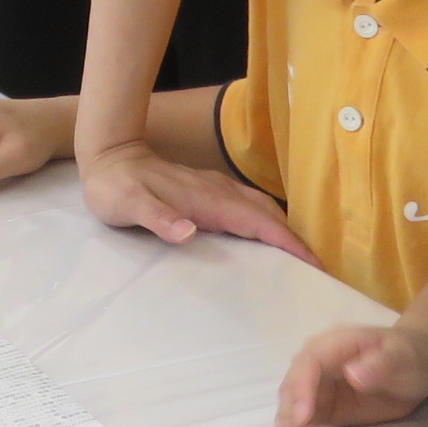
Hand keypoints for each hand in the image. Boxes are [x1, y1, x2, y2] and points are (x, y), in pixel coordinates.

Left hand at [78, 141, 314, 262]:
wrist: (107, 154)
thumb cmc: (115, 185)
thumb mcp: (128, 204)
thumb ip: (158, 217)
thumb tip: (190, 232)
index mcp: (208, 200)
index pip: (258, 222)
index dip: (288, 242)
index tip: (314, 264)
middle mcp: (218, 192)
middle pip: (268, 216)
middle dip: (296, 241)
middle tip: (319, 272)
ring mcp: (215, 189)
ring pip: (261, 208)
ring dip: (284, 231)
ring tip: (301, 260)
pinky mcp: (208, 191)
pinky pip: (248, 207)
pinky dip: (266, 223)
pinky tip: (265, 239)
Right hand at [275, 323, 427, 426]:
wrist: (417, 367)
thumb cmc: (408, 356)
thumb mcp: (402, 357)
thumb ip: (381, 363)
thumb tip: (352, 373)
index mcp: (334, 346)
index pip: (307, 364)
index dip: (301, 389)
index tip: (303, 417)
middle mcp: (317, 367)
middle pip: (291, 390)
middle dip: (291, 420)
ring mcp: (317, 389)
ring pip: (291, 412)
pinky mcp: (321, 411)